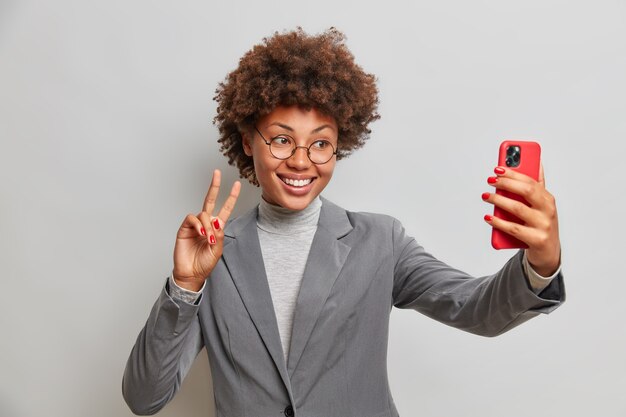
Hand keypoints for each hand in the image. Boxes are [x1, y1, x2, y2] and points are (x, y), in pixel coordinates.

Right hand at [172, 169, 240, 290]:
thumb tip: (216, 221)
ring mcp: (195, 225)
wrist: (191, 273)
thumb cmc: (205, 263)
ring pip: (203, 214)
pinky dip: (197, 224)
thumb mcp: (217, 250)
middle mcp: (206, 223)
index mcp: (217, 228)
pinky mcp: (184, 228)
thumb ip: (219, 235)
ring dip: (207, 225)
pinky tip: (200, 233)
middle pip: (210, 200)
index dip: (231, 197)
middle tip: (217, 172)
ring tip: (208, 238)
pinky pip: (192, 219)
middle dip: (215, 186)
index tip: (237, 184)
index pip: (225, 209)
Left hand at [482, 165, 560, 275]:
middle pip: (526, 191)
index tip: (498, 168)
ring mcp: (543, 225)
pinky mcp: (536, 239)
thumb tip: (537, 163)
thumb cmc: (540, 224)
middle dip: (506, 183)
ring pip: (518, 209)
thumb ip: (537, 186)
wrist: (548, 252)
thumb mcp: (540, 205)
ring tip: (486, 196)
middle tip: (490, 181)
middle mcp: (548, 210)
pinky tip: (488, 217)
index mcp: (547, 198)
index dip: (514, 173)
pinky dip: (499, 222)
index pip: (530, 181)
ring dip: (499, 200)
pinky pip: (514, 229)